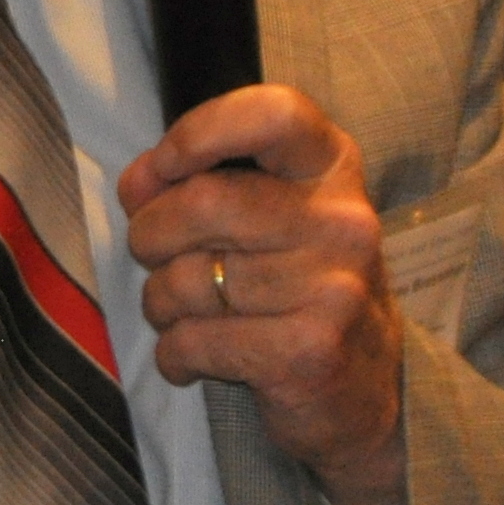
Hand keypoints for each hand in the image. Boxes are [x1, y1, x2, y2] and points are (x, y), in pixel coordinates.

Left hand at [118, 85, 405, 504]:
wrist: (365, 391)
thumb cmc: (295, 282)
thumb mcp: (265, 213)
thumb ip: (199, 182)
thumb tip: (138, 185)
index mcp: (333, 166)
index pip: (273, 114)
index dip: (202, 131)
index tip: (164, 164)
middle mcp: (343, 220)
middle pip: (204, 203)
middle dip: (150, 233)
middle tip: (151, 255)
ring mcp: (333, 288)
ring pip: (189, 279)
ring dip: (159, 301)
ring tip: (176, 312)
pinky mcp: (309, 352)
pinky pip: (195, 340)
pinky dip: (173, 353)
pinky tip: (190, 357)